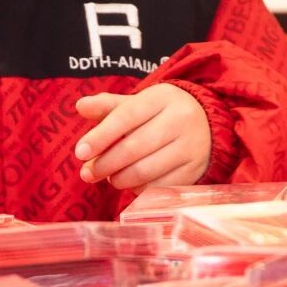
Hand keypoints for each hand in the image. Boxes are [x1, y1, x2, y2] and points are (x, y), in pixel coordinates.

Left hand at [74, 85, 212, 193]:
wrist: (207, 123)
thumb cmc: (162, 113)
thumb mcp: (139, 103)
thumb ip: (109, 106)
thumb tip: (81, 106)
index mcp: (162, 98)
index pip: (126, 117)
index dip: (100, 136)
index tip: (79, 152)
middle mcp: (180, 119)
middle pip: (134, 147)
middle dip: (105, 163)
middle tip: (87, 173)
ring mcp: (191, 146)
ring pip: (146, 170)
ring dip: (120, 178)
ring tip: (110, 178)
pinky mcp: (196, 169)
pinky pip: (160, 186)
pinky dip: (139, 189)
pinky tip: (132, 184)